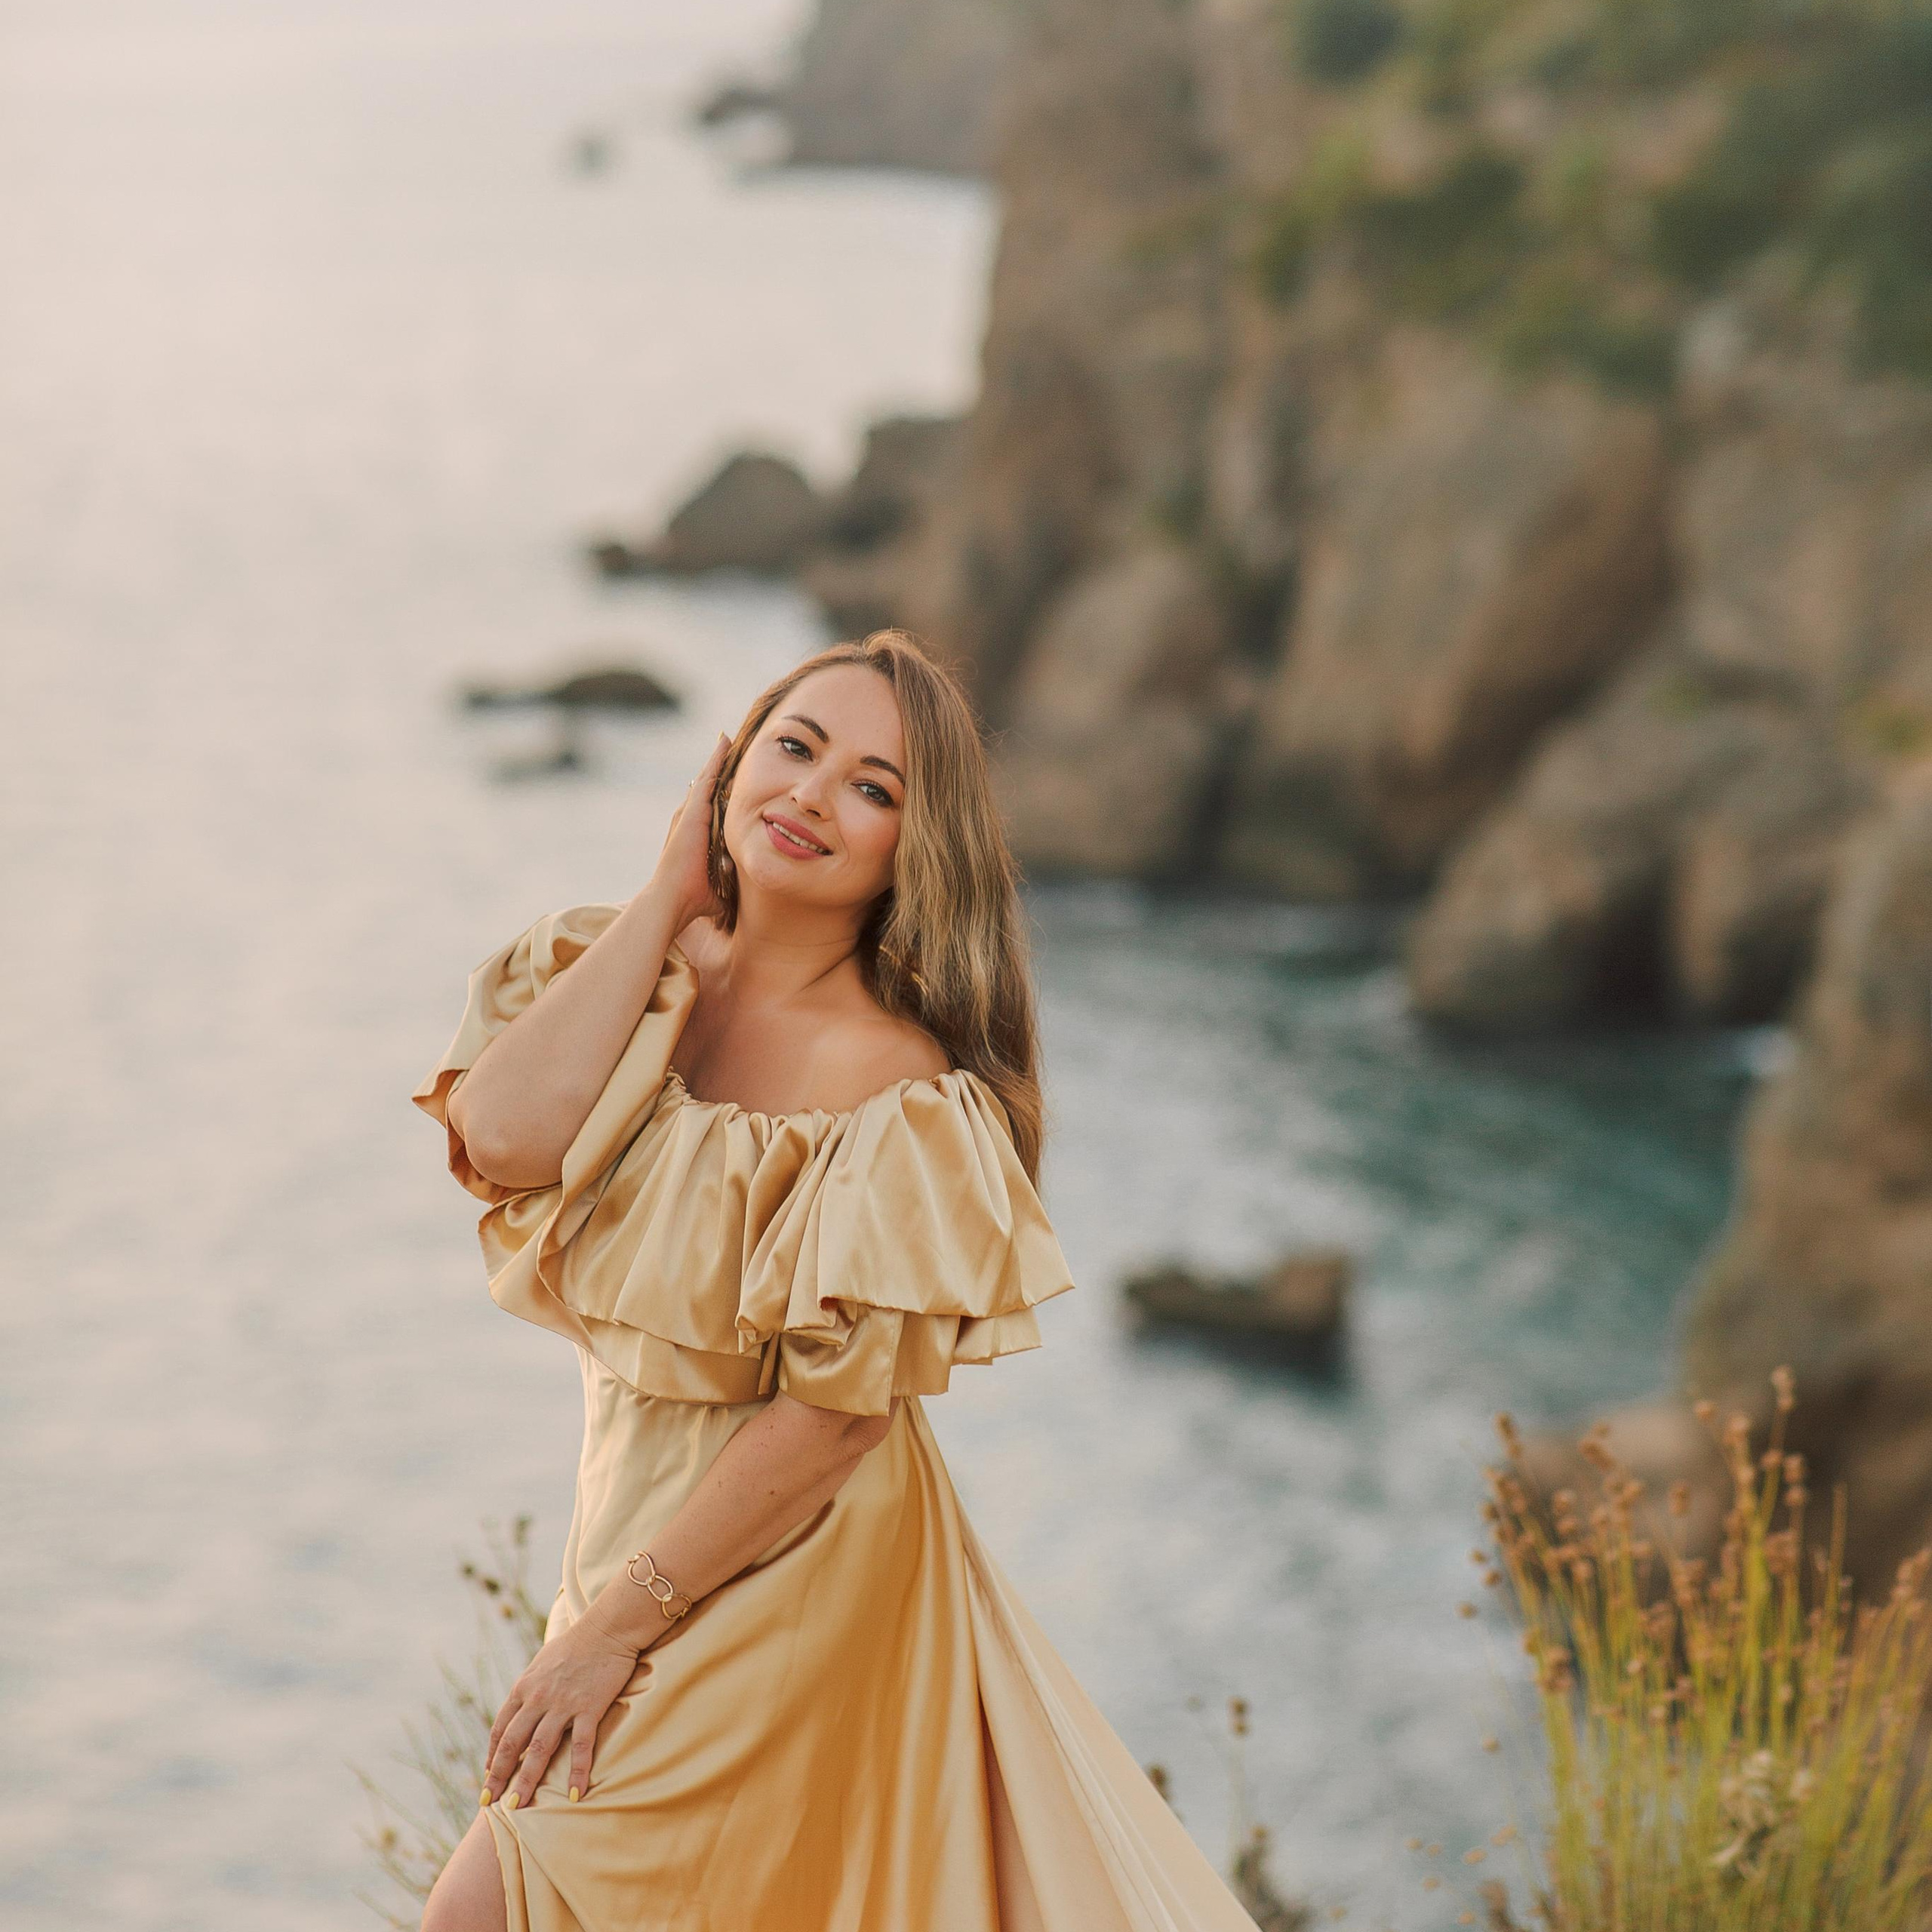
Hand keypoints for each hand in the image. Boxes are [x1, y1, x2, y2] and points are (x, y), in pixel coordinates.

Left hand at [482, 1614, 641, 1808]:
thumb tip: (523, 1706)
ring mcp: (563, 1704)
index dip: (493, 1756)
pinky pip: (581, 1746)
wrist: (608, 1627)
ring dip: (526, 1781)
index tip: (489, 1776)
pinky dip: (576, 1773)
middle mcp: (538, 1698)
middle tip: (488, 1803)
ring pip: (540, 1750)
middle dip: (498, 1776)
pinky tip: (574, 1795)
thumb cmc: (577, 1643)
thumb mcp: (543, 1663)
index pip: (501, 1729)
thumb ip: (531, 1687)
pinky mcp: (589, 1708)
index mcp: (524, 1688)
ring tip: (516, 1807)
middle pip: (513, 1744)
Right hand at [650, 733, 730, 927]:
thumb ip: (728, 884)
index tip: (729, 776)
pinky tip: (724, 743)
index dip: (719, 790)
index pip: (710, 806)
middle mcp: (689, 818)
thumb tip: (740, 896)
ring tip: (727, 738)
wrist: (671, 900)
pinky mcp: (692, 810)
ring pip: (706, 778)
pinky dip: (716, 759)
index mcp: (696, 834)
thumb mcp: (718, 886)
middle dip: (717, 768)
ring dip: (717, 759)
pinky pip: (708, 778)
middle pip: (706, 787)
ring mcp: (689, 813)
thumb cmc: (693, 899)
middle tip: (728, 745)